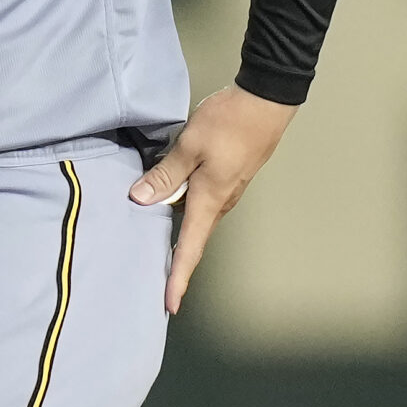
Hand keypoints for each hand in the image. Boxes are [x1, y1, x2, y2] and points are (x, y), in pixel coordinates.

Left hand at [129, 85, 298, 314]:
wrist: (266, 102)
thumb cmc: (229, 122)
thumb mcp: (189, 145)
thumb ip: (165, 173)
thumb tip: (140, 200)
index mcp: (210, 200)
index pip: (191, 248)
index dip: (178, 278)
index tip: (169, 305)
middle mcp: (221, 202)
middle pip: (193, 237)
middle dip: (174, 260)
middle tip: (151, 278)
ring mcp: (227, 190)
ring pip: (195, 216)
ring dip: (177, 231)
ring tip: (152, 243)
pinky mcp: (228, 176)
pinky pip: (201, 200)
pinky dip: (182, 206)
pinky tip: (165, 198)